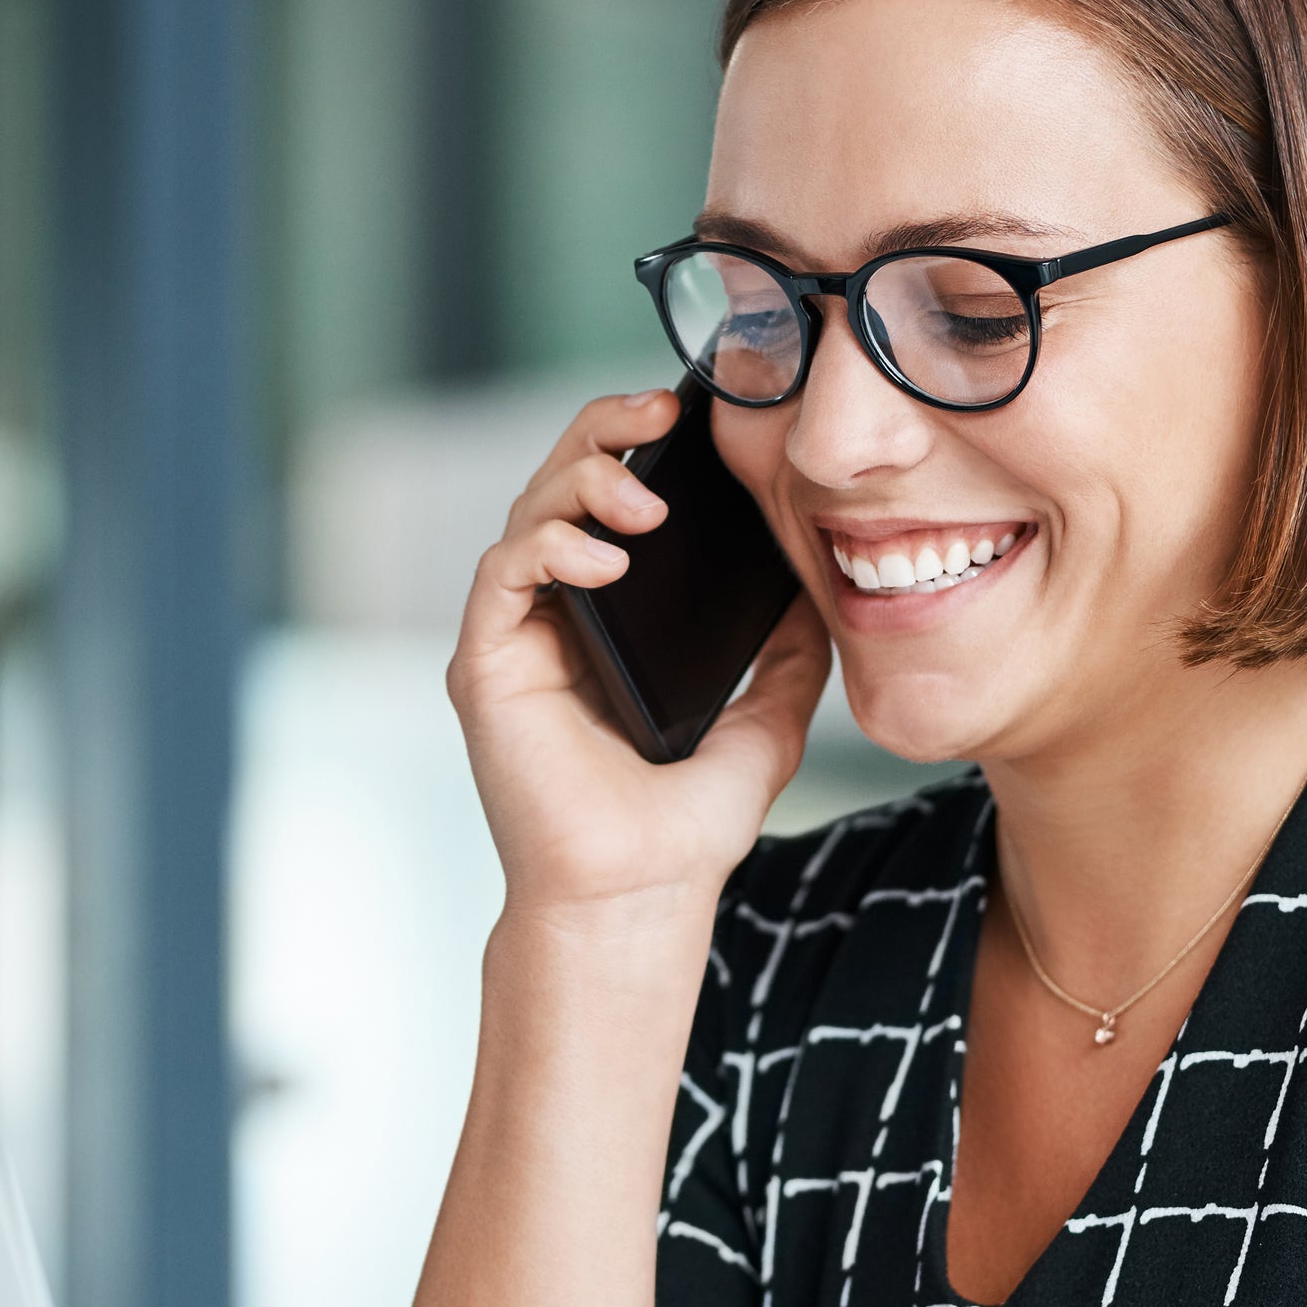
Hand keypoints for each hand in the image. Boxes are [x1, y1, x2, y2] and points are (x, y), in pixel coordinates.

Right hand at [450, 389, 829, 920]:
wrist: (638, 898)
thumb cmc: (683, 832)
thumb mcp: (764, 723)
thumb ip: (785, 657)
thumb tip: (822, 593)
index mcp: (608, 623)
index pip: (611, 500)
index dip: (641, 443)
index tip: (696, 417)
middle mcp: (553, 620)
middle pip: (560, 485)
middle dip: (605, 430)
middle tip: (661, 408)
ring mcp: (514, 640)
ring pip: (528, 512)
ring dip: (582, 481)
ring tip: (644, 496)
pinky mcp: (485, 665)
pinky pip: (504, 573)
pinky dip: (549, 545)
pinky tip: (604, 555)